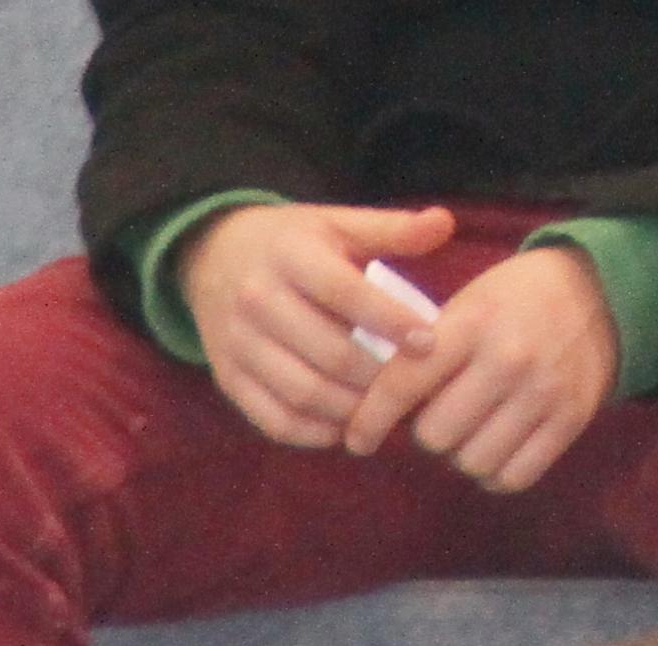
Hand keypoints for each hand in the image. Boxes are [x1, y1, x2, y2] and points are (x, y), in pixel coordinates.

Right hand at [175, 201, 452, 448]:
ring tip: (386, 409)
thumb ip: (391, 228)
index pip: (345, 293)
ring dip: (352, 410)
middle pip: (328, 352)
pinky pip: (274, 420)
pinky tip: (346, 425)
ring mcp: (238, 343)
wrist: (212, 255)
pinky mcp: (227, 378)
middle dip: (379, 376)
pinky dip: (316, 432)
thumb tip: (444, 223)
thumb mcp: (337, 224)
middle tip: (415, 386)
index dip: (391, 321)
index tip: (430, 342)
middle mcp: (258, 299)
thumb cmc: (293, 243)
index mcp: (291, 255)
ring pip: (303, 392)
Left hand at [343, 244, 618, 491]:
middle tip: (436, 415)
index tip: (356, 439)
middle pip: (435, 435)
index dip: (370, 419)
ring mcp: (543, 393)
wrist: (600, 291)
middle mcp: (508, 359)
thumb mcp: (468, 304)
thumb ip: (427, 350)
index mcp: (472, 323)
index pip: (404, 383)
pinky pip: (513, 477)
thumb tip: (378, 409)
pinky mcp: (571, 421)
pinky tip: (495, 448)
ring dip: (461, 454)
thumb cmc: (515, 299)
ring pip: (472, 461)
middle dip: (425, 431)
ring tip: (469, 429)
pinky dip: (494, 473)